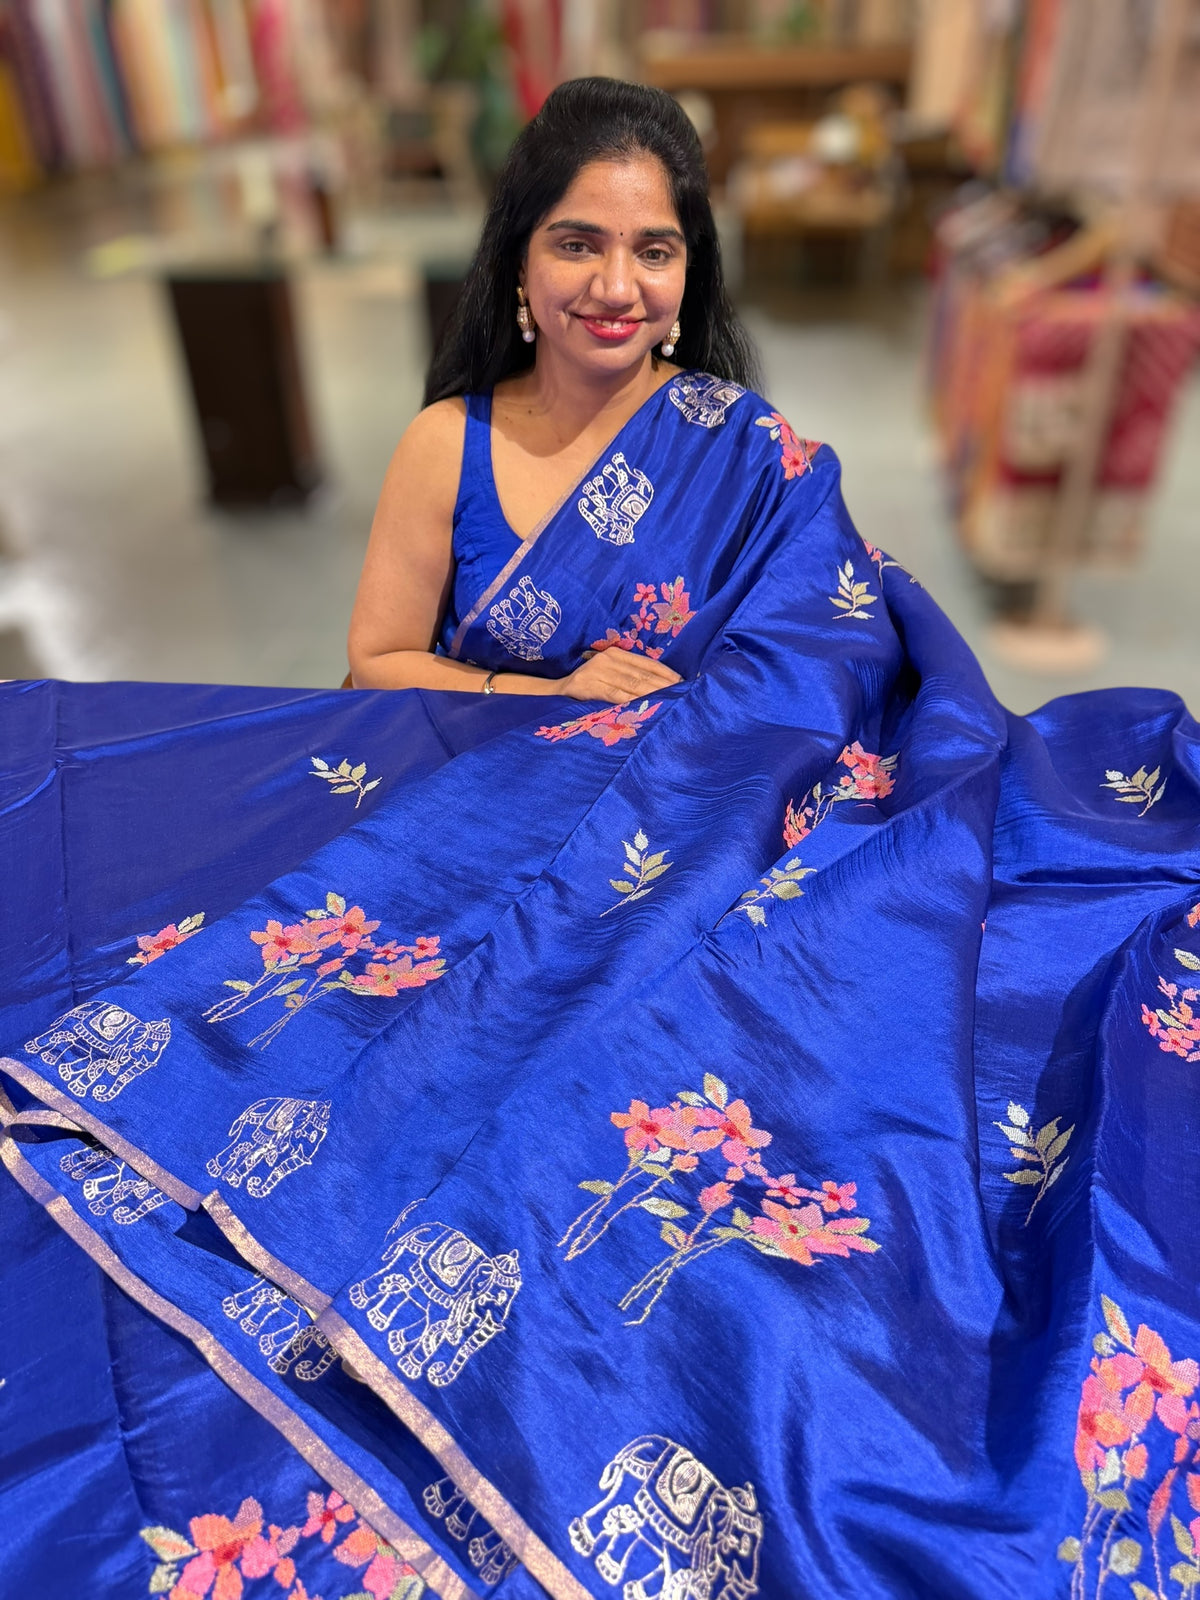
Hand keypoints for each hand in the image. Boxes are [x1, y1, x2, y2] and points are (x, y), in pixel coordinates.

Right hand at [560, 650, 681, 704]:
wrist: (554, 693)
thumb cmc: (587, 687)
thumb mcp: (608, 675)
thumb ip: (629, 677)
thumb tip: (661, 687)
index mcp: (615, 653)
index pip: (648, 663)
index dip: (667, 674)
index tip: (684, 683)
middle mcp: (608, 659)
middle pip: (643, 675)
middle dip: (665, 686)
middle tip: (683, 695)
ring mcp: (597, 671)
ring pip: (633, 685)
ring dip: (653, 694)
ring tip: (671, 701)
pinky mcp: (589, 686)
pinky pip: (616, 695)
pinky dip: (632, 702)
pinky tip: (645, 707)